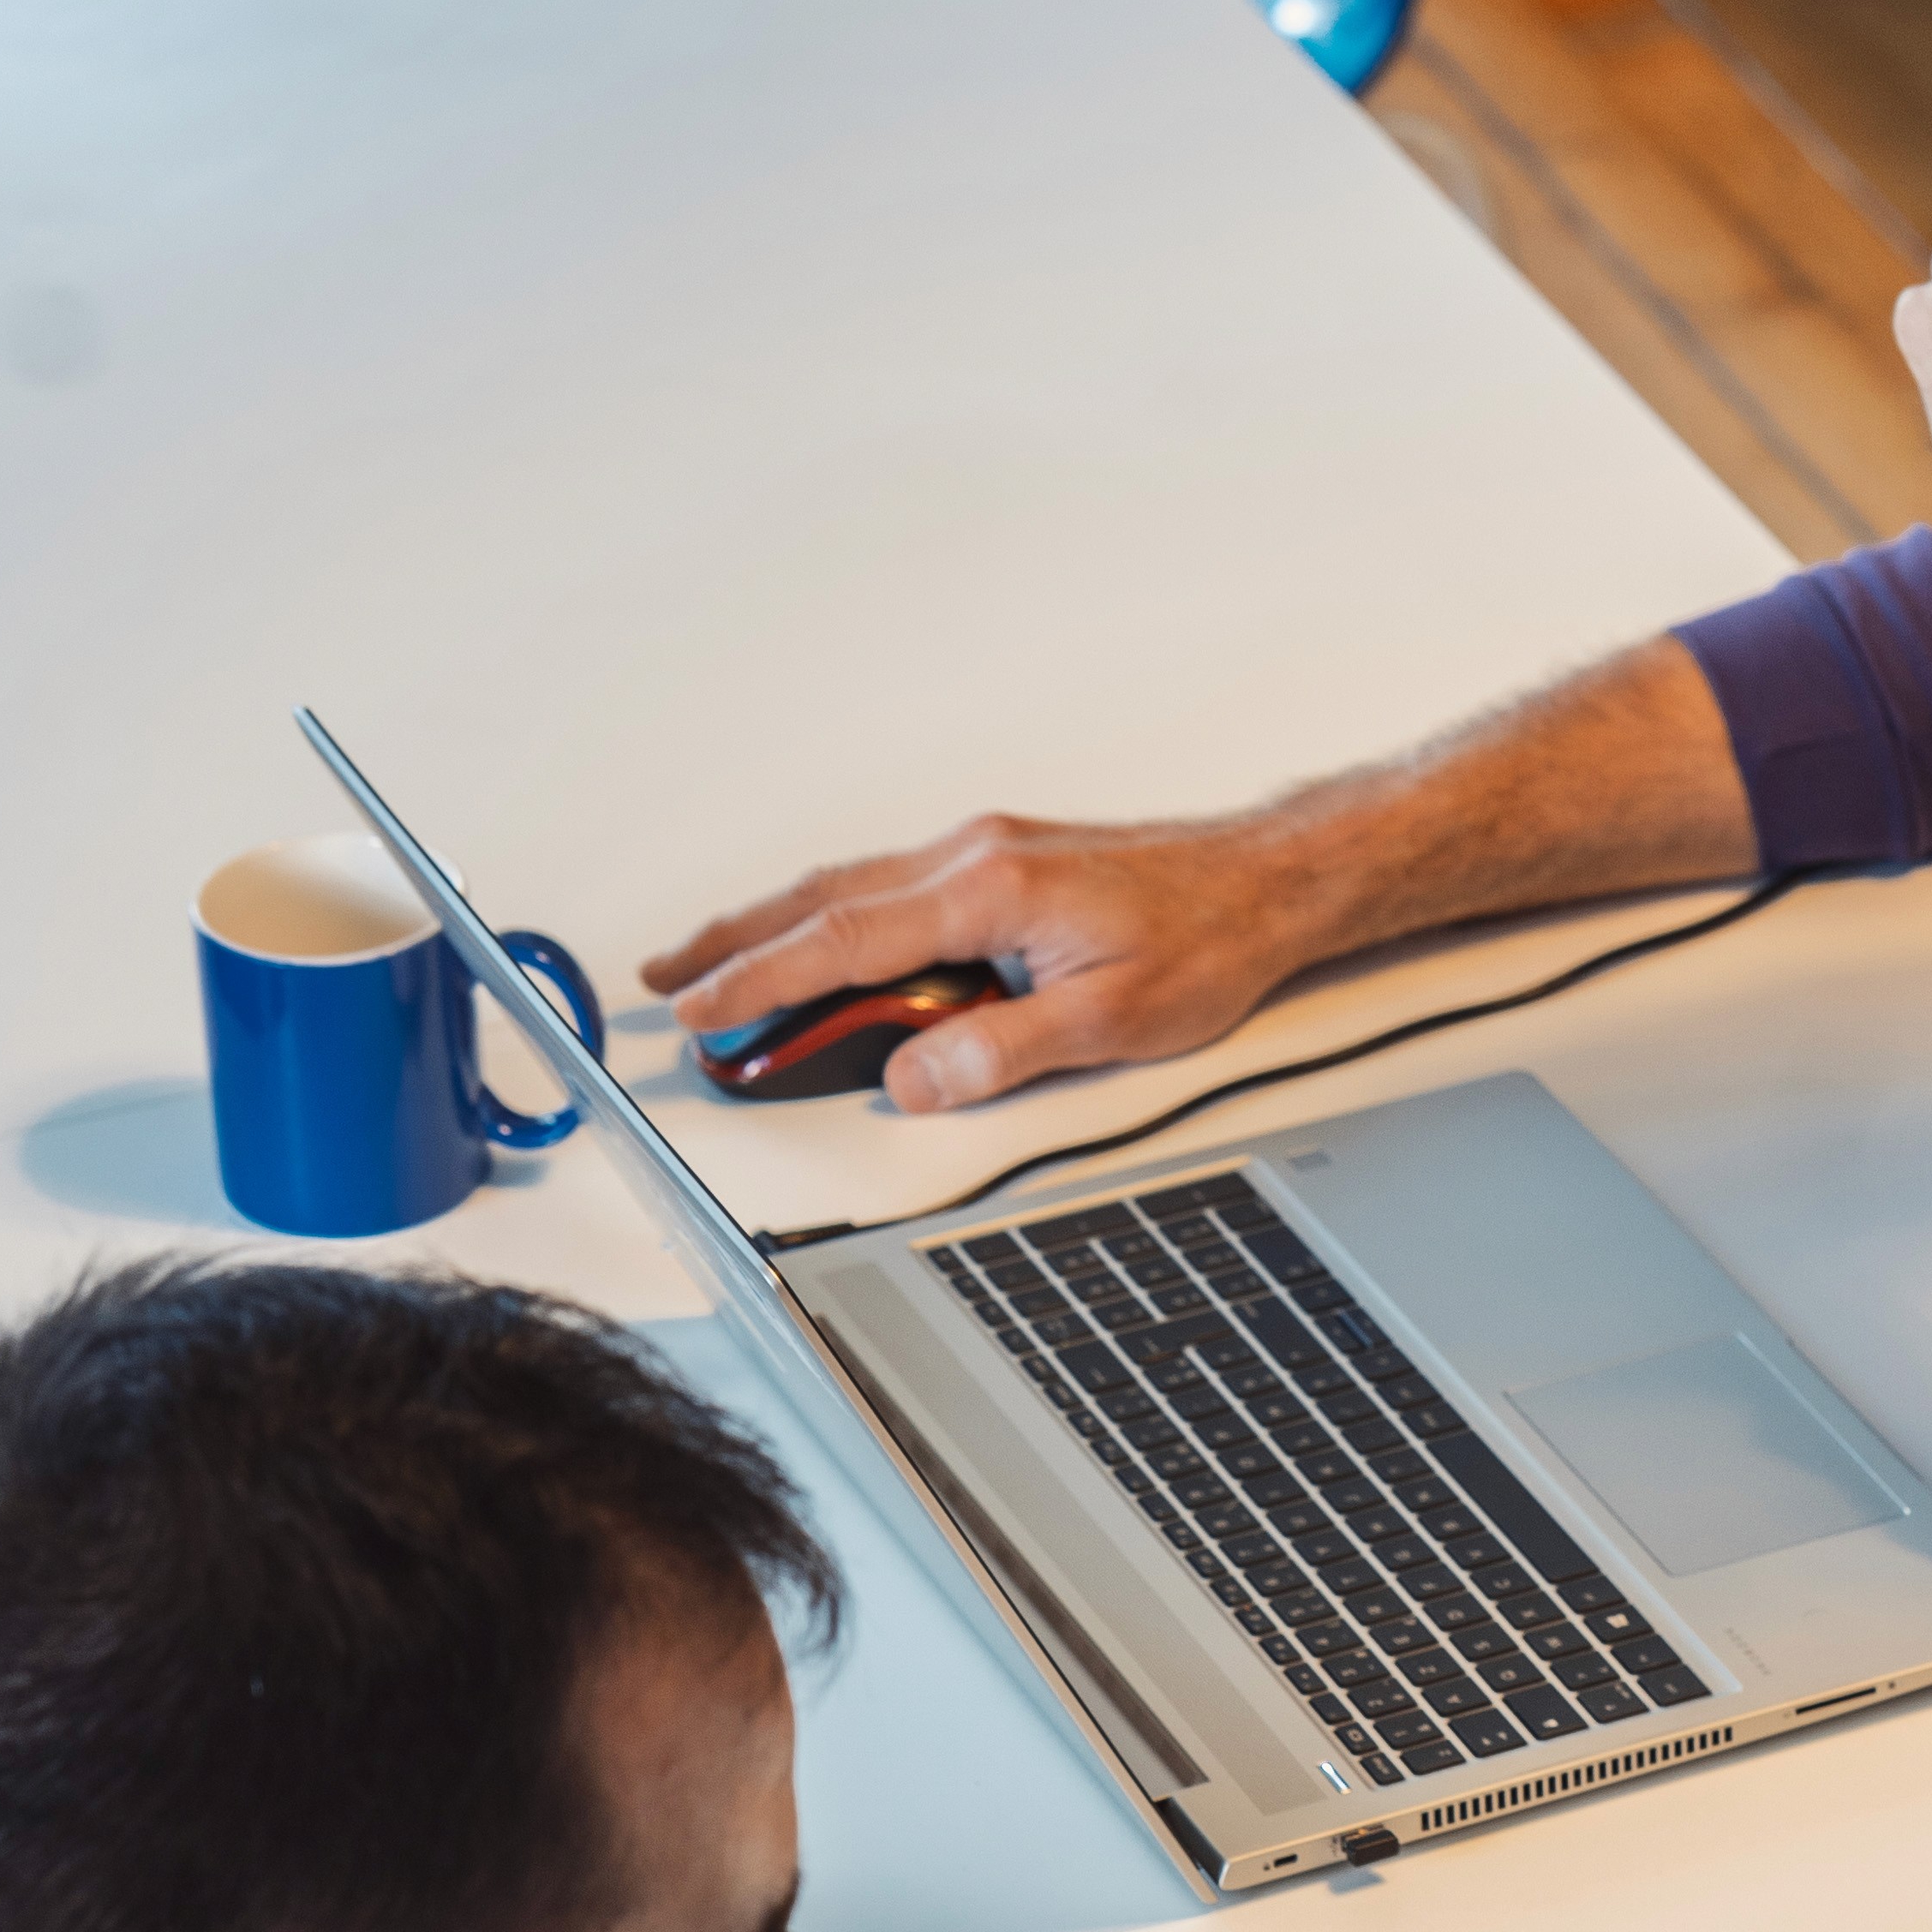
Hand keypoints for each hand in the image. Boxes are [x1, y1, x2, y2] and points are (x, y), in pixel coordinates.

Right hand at [643, 809, 1302, 1110]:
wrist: (1266, 881)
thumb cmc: (1206, 938)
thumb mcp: (1108, 1019)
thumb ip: (999, 1051)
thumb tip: (911, 1079)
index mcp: (989, 890)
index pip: (844, 940)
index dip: (760, 978)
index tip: (701, 1007)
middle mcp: (973, 856)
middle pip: (822, 899)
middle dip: (735, 941)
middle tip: (665, 980)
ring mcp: (983, 852)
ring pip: (849, 887)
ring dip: (776, 925)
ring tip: (716, 964)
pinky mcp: (1000, 861)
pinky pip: (888, 886)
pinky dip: (831, 914)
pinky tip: (817, 942)